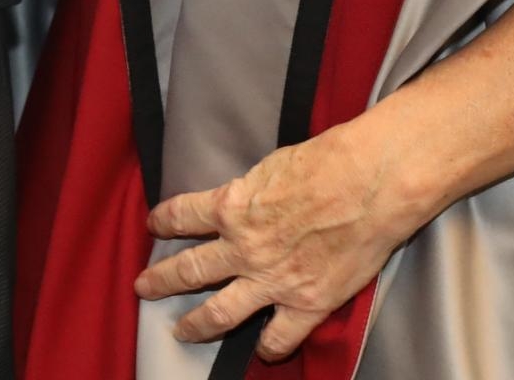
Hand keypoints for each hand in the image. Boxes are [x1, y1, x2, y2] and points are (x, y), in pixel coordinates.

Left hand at [136, 122, 423, 360]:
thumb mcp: (271, 166)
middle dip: (161, 280)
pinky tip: (262, 351)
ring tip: (181, 331)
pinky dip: (269, 347)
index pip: (183, 216)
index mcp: (231, 207)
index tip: (154, 225)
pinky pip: (280, 337)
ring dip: (196, 325)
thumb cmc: (327, 162)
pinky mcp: (307, 303)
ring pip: (220, 313)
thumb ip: (252, 190)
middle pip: (189, 270)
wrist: (370, 183)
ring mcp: (272, 281)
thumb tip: (246, 198)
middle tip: (144, 287)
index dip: (164, 221)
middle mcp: (244, 249)